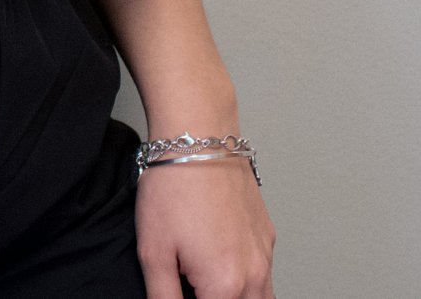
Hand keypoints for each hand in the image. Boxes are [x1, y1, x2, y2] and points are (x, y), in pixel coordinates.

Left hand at [134, 155, 275, 298]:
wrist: (199, 138)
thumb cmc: (174, 187)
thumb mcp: (154, 252)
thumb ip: (163, 297)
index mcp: (225, 286)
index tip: (180, 291)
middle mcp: (254, 274)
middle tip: (192, 285)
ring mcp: (265, 254)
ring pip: (262, 298)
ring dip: (236, 297)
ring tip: (204, 281)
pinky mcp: (267, 234)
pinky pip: (264, 273)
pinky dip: (247, 279)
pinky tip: (218, 259)